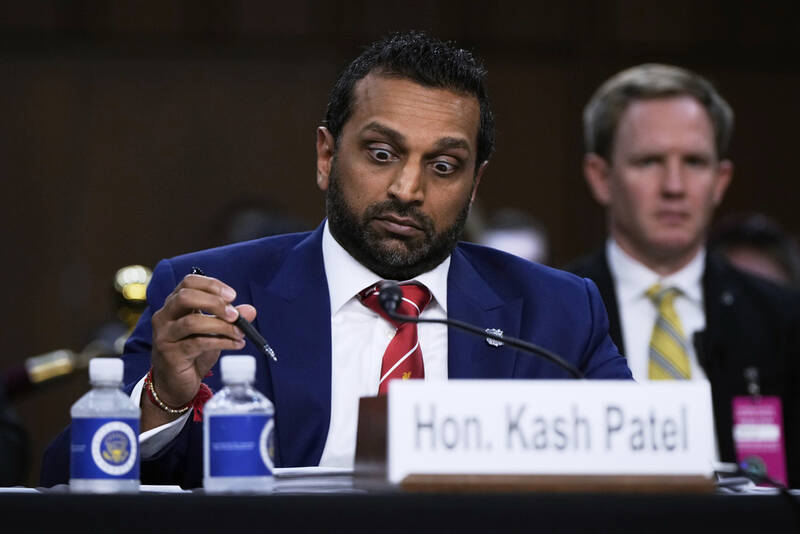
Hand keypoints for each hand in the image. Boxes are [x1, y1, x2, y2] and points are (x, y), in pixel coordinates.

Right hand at [143, 273, 255, 428]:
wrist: (175, 384)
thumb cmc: (193, 353)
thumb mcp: (215, 332)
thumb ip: (231, 319)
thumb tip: (251, 310)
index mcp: (174, 304)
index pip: (189, 282)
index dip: (211, 285)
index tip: (233, 295)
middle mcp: (165, 316)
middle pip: (186, 297)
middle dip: (214, 302)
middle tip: (235, 314)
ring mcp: (165, 335)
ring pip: (192, 322)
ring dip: (221, 326)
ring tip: (239, 333)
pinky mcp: (170, 354)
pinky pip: (198, 344)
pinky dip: (222, 342)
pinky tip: (236, 344)